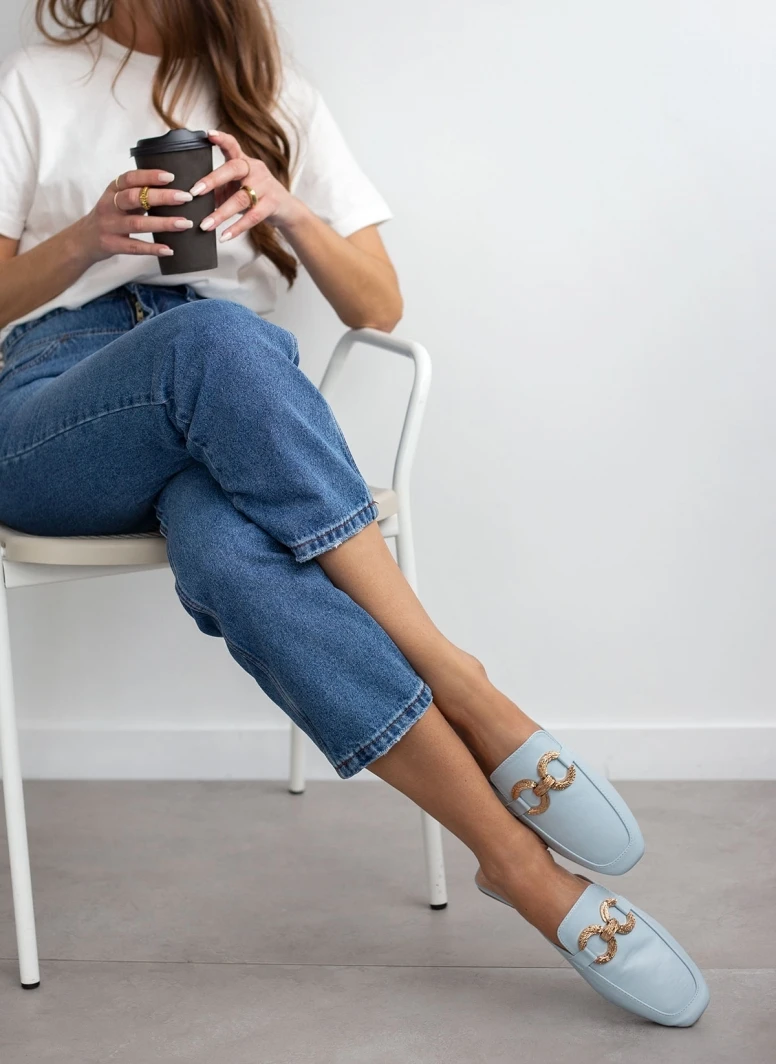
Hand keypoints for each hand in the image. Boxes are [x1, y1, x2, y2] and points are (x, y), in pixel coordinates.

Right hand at [77, 169, 195, 264]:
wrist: (83, 240)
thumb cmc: (110, 216)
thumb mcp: (119, 200)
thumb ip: (139, 194)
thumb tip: (172, 189)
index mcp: (112, 190)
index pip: (130, 178)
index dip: (149, 176)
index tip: (171, 176)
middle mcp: (109, 206)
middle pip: (134, 198)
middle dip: (161, 197)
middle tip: (185, 197)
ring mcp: (109, 226)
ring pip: (137, 224)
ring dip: (163, 223)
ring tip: (184, 223)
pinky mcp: (111, 245)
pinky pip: (134, 247)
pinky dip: (152, 248)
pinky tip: (169, 249)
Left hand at [191, 130, 306, 241]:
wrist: (286, 210)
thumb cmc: (257, 197)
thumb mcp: (236, 190)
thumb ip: (217, 191)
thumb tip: (192, 200)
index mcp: (244, 162)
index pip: (232, 146)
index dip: (221, 139)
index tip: (208, 135)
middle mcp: (255, 169)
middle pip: (233, 169)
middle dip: (212, 180)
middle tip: (194, 192)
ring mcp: (266, 186)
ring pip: (241, 198)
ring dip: (221, 213)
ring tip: (205, 225)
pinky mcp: (272, 203)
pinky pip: (253, 216)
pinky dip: (237, 227)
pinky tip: (224, 235)